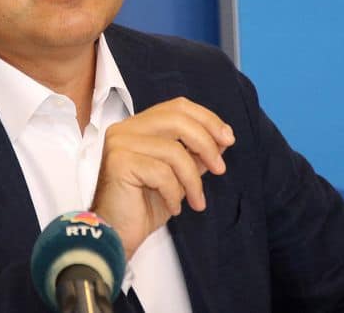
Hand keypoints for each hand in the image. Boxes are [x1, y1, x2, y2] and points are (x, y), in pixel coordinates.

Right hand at [90, 97, 234, 259]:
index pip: (177, 107)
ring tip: (197, 201)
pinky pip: (162, 173)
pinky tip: (173, 208)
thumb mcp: (178, 176)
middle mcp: (125, 128)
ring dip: (193, 180)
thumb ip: (195, 154)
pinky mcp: (119, 162)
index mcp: (138, 126)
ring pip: (173, 150)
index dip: (207, 119)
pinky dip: (175, 193)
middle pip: (177, 119)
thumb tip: (222, 138)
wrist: (116, 235)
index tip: (227, 139)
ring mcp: (119, 143)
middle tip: (220, 169)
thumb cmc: (143, 206)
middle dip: (206, 143)